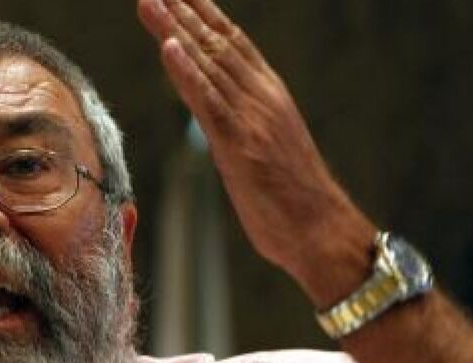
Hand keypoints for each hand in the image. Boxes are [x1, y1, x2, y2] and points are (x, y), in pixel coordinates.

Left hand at [137, 0, 374, 304]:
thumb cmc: (296, 203)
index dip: (205, 16)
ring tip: (150, 1)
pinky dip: (187, 73)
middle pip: (216, 44)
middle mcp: (262, 98)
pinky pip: (208, 102)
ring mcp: (251, 118)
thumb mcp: (268, 154)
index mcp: (270, 97)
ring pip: (208, 64)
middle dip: (183, 12)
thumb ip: (247, 129)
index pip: (234, 45)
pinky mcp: (240, 145)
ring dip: (175, 30)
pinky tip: (168, 48)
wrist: (322, 231)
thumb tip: (224, 124)